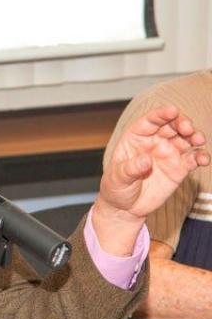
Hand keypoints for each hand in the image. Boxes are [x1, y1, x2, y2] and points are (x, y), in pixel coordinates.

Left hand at [94, 106, 209, 255]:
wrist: (125, 207)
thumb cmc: (116, 187)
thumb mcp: (118, 178)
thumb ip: (130, 168)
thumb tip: (146, 160)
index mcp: (135, 138)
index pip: (150, 121)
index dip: (161, 114)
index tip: (172, 111)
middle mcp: (154, 142)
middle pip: (171, 125)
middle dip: (181, 123)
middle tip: (187, 129)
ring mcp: (168, 153)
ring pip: (186, 138)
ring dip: (194, 136)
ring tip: (198, 140)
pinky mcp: (179, 168)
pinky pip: (193, 158)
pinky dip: (201, 156)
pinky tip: (203, 159)